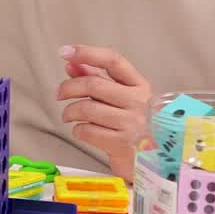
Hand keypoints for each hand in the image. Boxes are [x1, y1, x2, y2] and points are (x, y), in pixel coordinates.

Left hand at [55, 44, 151, 180]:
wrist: (154, 161)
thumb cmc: (133, 125)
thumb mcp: (121, 99)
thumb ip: (97, 79)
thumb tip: (71, 63)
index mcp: (139, 85)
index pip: (113, 61)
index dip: (87, 53)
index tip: (65, 52)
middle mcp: (138, 102)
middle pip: (93, 84)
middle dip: (68, 88)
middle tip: (59, 94)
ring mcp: (132, 124)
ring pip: (86, 108)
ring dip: (69, 112)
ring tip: (69, 116)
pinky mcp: (122, 144)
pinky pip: (86, 130)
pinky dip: (77, 130)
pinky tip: (82, 131)